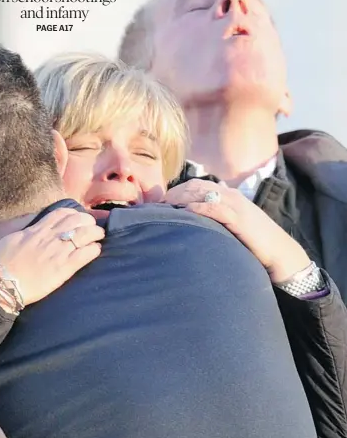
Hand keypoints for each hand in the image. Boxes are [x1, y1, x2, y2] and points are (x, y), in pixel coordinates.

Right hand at [0, 208, 104, 306]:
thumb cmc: (1, 263)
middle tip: (92, 227)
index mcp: (37, 230)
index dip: (73, 213)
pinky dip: (93, 250)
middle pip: (77, 221)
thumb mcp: (12, 240)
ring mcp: (58, 252)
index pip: (61, 214)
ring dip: (95, 233)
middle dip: (88, 221)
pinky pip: (84, 255)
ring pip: (84, 234)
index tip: (78, 218)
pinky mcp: (63, 269)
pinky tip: (97, 250)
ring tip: (99, 236)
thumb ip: (27, 234)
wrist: (1, 283)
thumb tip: (33, 232)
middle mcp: (50, 238)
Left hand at [164, 179, 310, 282]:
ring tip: (164, 208)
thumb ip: (215, 220)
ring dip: (180, 199)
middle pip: (194, 186)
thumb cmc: (255, 242)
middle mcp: (230, 195)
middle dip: (173, 194)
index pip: (196, 185)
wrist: (280, 253)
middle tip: (156, 206)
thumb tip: (190, 224)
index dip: (176, 191)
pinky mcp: (240, 218)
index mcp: (228, 195)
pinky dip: (198, 208)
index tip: (161, 202)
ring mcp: (236, 205)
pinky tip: (185, 212)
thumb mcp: (232, 226)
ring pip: (202, 193)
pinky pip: (215, 208)